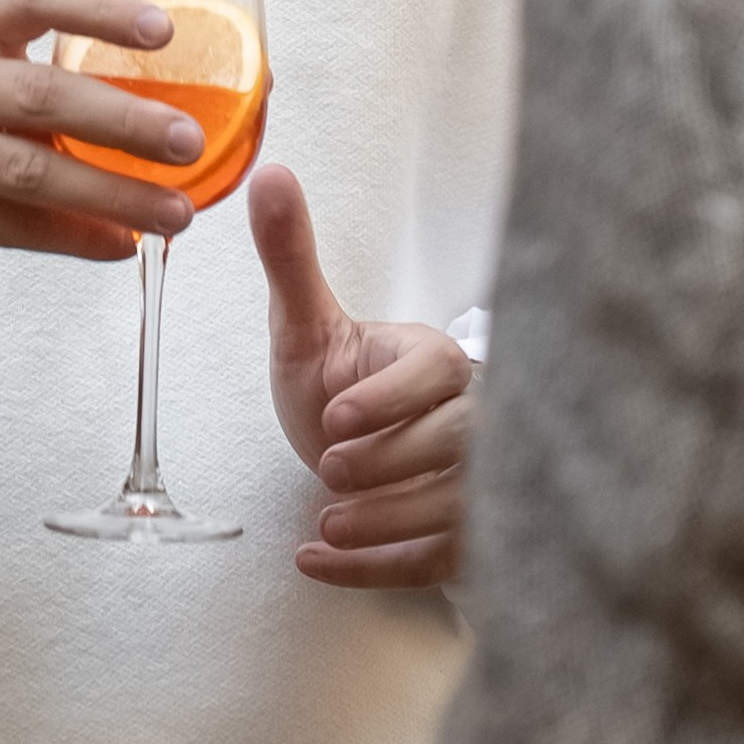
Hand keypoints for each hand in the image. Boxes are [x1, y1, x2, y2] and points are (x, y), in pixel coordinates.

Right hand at [0, 0, 204, 377]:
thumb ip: (62, 80)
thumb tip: (185, 102)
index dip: (99, 10)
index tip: (165, 31)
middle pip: (39, 94)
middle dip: (124, 120)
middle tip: (187, 141)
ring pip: (31, 171)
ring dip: (113, 194)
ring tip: (176, 211)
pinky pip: (16, 228)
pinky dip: (78, 238)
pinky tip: (122, 244)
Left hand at [247, 163, 472, 588]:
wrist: (348, 456)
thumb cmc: (336, 386)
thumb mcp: (304, 326)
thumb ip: (289, 256)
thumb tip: (269, 173)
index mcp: (437, 362)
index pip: (437, 376)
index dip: (389, 400)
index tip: (335, 419)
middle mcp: (471, 421)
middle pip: (457, 445)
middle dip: (393, 463)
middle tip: (330, 469)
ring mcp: (474, 486)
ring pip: (455, 509)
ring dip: (387, 523)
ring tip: (327, 523)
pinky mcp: (463, 543)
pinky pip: (436, 562)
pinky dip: (377, 570)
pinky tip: (318, 562)